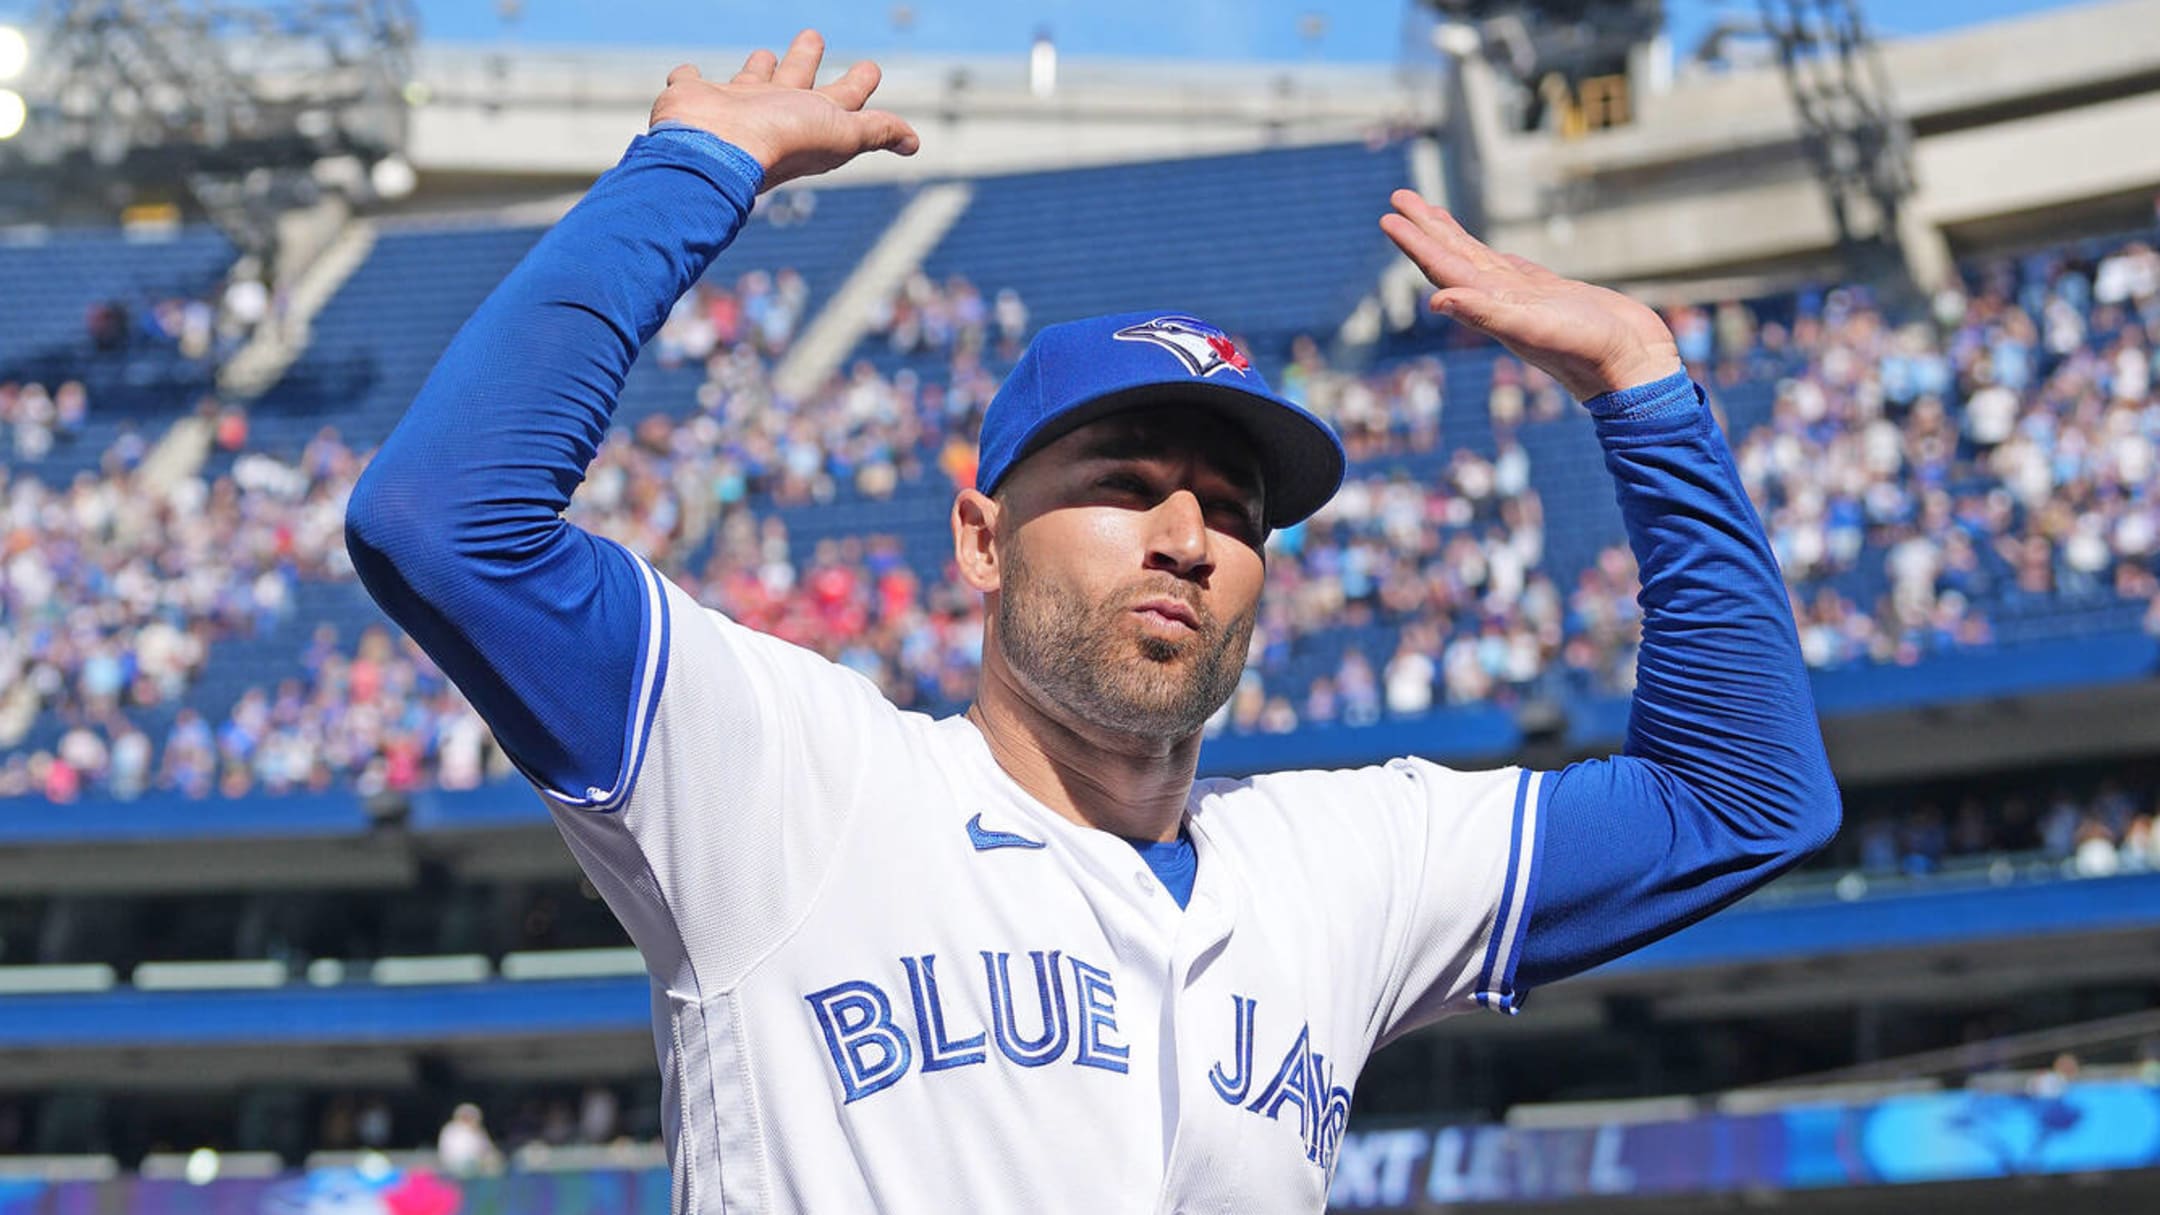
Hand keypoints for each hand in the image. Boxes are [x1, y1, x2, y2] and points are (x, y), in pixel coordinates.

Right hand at [650, 30, 919, 192]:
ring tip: (765, 54)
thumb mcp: (842, 133)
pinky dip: (686, 75)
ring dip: (758, 68)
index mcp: (810, 118)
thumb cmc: (781, 140)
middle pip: (795, 79)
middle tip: (812, 36)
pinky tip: (685, 72)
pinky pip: (689, 80)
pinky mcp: (693, 96)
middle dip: (805, 59)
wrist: (716, 150)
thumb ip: (876, 131)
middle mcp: (773, 111)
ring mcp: (733, 104)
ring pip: (749, 78)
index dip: (860, 80)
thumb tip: (914, 144)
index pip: (844, 96)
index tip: (871, 66)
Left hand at [1380, 190, 1680, 400]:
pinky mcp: (1551, 293)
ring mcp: (1525, 297)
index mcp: (1490, 306)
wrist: (1633, 366)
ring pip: (1478, 258)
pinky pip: (1509, 267)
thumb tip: (1436, 300)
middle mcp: (1500, 301)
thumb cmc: (1587, 351)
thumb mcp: (1533, 327)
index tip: (1388, 216)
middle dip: (1425, 228)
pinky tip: (1481, 249)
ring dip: (1451, 235)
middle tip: (1399, 197)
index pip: (1442, 268)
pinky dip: (1489, 253)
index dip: (1415, 243)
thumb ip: (1484, 313)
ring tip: (1429, 210)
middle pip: (1452, 257)